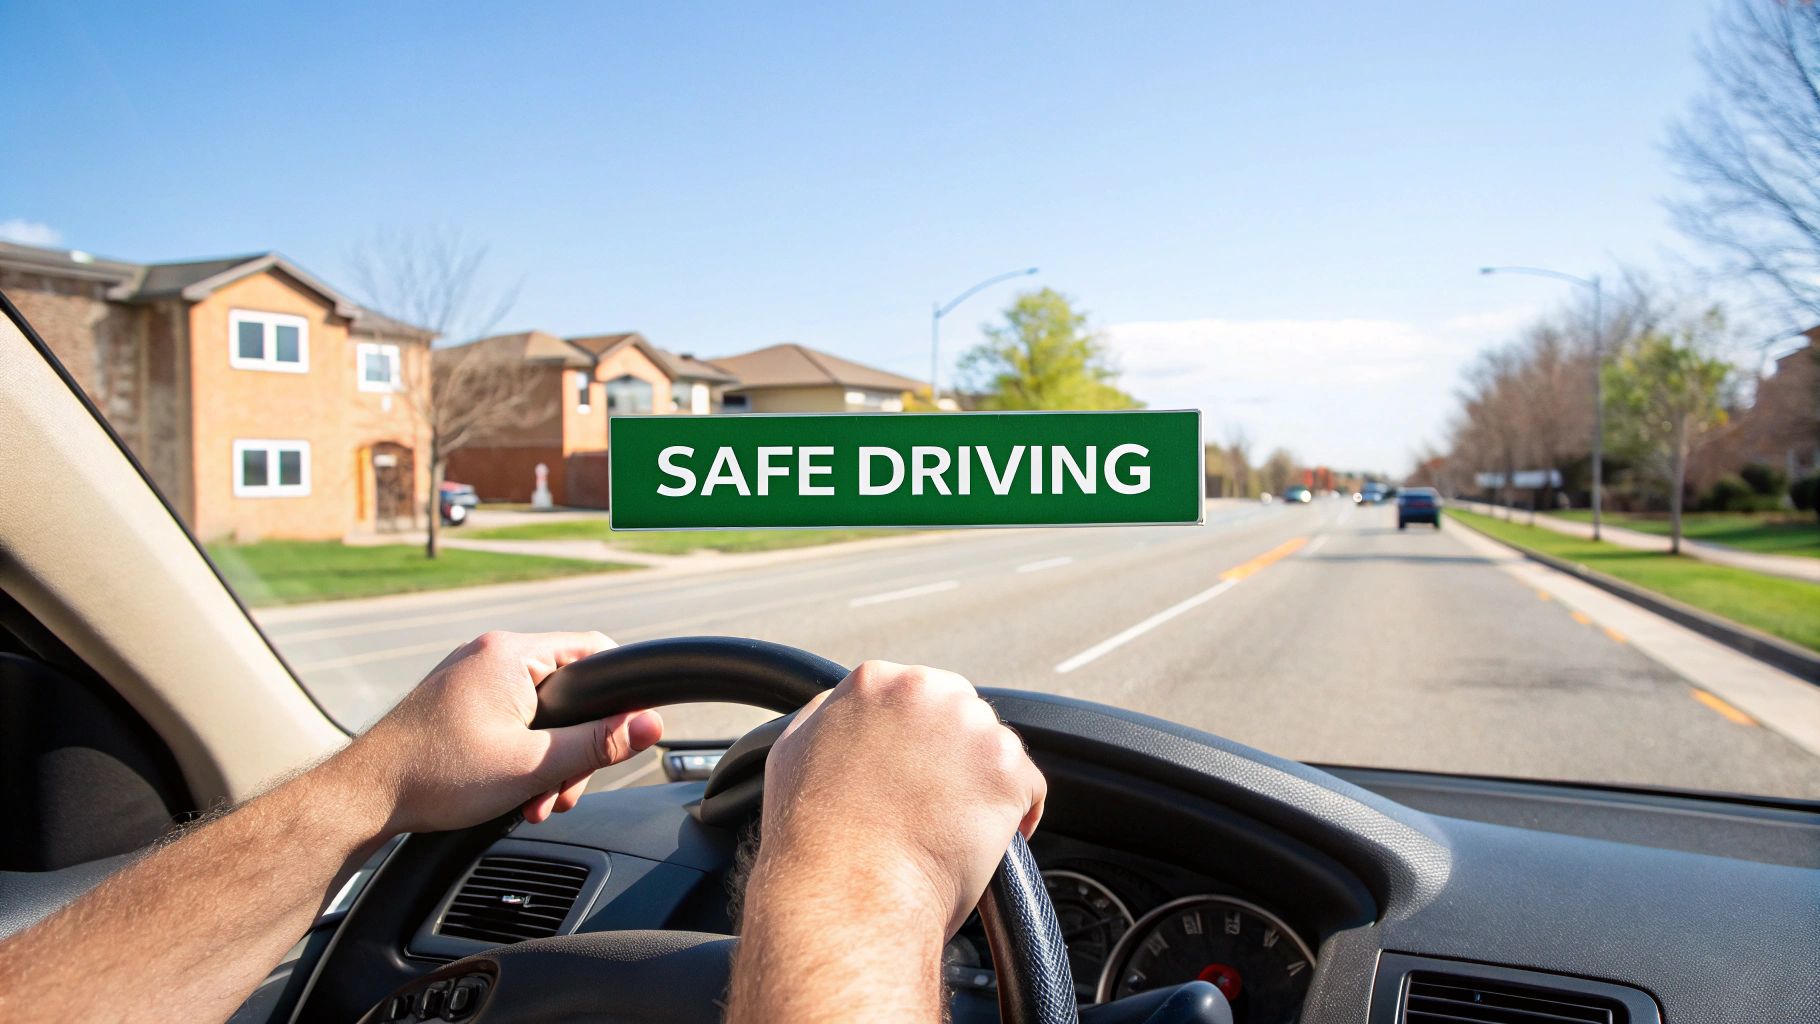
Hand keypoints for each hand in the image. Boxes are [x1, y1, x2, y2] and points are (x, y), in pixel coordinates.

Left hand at [334, 630, 663, 833]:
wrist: (364, 798)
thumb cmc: (436, 776)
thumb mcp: (533, 765)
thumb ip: (598, 744)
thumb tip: (652, 726)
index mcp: (510, 654)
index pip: (594, 649)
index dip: (618, 694)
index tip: (622, 735)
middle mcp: (489, 654)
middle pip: (567, 691)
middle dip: (573, 747)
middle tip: (564, 790)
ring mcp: (469, 676)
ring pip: (538, 711)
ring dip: (546, 759)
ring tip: (534, 801)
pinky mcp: (456, 700)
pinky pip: (509, 717)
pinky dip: (520, 753)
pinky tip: (514, 791)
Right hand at [752, 661, 1045, 935]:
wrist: (846, 890)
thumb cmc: (811, 838)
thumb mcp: (792, 752)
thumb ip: (825, 714)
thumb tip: (842, 708)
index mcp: (873, 682)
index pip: (916, 695)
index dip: (918, 739)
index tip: (914, 773)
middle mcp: (924, 689)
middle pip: (961, 712)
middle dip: (954, 754)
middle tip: (935, 804)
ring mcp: (970, 726)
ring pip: (995, 748)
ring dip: (983, 782)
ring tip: (955, 827)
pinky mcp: (1007, 767)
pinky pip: (1029, 787)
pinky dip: (1018, 816)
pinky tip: (987, 842)